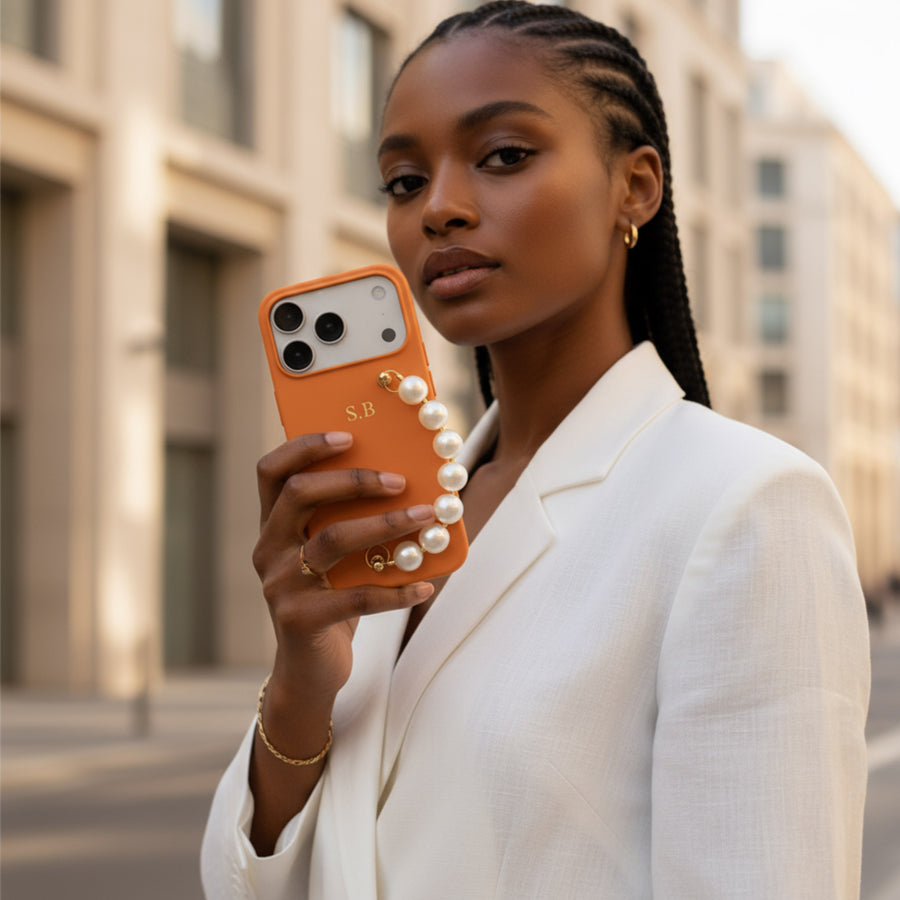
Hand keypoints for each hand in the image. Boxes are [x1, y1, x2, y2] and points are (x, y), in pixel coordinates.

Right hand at [252, 430, 434, 708]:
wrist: (310, 671)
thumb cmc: (331, 598)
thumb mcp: (333, 556)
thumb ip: (349, 521)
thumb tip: (408, 479)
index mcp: (273, 526)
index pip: (272, 471)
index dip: (305, 447)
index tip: (348, 435)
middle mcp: (268, 549)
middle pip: (299, 494)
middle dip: (353, 479)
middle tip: (399, 480)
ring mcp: (279, 584)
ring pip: (332, 539)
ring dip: (385, 524)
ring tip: (426, 517)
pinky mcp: (298, 619)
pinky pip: (356, 597)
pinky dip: (397, 590)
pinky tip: (426, 585)